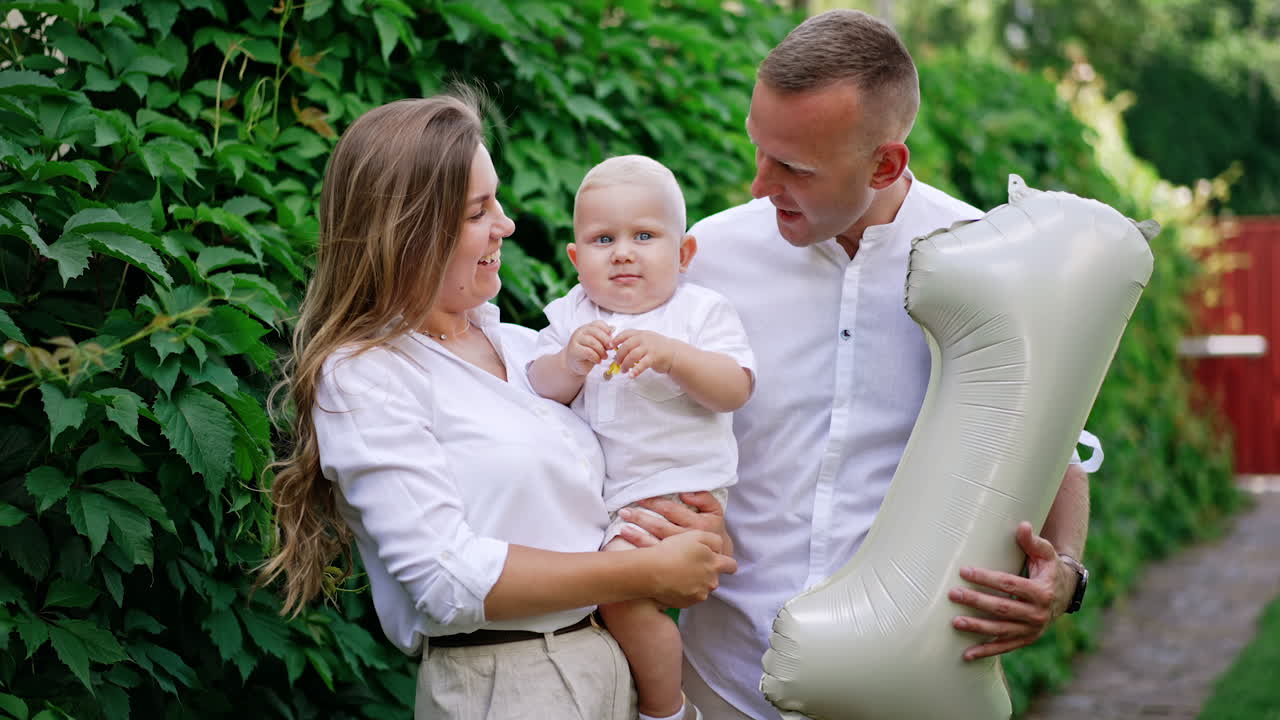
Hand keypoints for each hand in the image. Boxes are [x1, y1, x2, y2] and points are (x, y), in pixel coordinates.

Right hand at [561, 321, 612, 375]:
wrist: (576, 365)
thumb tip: (613, 328)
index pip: (598, 323)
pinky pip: (589, 352)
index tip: (611, 340)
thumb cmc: (588, 354)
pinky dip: (596, 358)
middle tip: (610, 348)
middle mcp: (580, 332)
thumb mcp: (599, 344)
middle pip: (596, 332)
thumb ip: (605, 337)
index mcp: (587, 328)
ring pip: (593, 342)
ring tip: (604, 357)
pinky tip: (598, 361)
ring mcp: (575, 340)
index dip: (607, 330)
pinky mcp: (574, 351)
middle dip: (606, 341)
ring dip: (602, 351)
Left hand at [612, 329, 680, 377]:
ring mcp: (649, 348)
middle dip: (619, 355)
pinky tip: (631, 376)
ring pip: (632, 355)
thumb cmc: (657, 347)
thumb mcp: (646, 339)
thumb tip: (617, 348)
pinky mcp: (654, 357)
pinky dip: (635, 371)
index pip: (625, 334)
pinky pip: (642, 364)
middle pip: (626, 346)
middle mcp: (644, 339)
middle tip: (617, 363)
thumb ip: (634, 341)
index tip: (610, 346)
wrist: (674, 353)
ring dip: (625, 364)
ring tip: (623, 370)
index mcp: (641, 333)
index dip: (616, 339)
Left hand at [618, 491, 733, 559]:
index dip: (654, 503)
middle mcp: (688, 540)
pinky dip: (640, 553)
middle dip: (641, 518)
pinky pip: (655, 560)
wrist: (720, 556)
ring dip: (637, 536)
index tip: (640, 498)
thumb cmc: (713, 529)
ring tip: (622, 528)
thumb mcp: (715, 511)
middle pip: (660, 527)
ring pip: (655, 544)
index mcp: (698, 525)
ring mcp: (681, 555)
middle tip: (624, 511)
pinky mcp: (675, 566)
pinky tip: (627, 548)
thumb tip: (684, 493)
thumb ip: (704, 498)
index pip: (671, 510)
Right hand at [641, 530, 736, 607]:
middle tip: (689, 563)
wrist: (651, 571)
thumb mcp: (696, 535)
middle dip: (706, 572)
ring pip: (702, 588)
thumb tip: (720, 549)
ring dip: (694, 582)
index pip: (731, 566)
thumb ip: (715, 540)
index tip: (718, 561)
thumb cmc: (673, 551)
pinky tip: (672, 582)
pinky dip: (683, 591)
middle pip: (714, 578)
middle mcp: (711, 583)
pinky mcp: (686, 604)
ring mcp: (699, 595)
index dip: (726, 563)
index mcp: (715, 565)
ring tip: (677, 572)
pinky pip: (689, 597)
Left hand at [948, 521, 1075, 660]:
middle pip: (1002, 607)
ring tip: (955, 622)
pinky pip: (1004, 646)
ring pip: (1001, 629)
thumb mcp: (1045, 554)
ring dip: (977, 627)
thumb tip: (1022, 525)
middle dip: (976, 601)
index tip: (964, 571)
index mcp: (1042, 591)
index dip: (986, 578)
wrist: (1066, 594)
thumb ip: (1032, 541)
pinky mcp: (1026, 639)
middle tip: (953, 594)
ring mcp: (1032, 629)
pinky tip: (967, 654)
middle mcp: (1038, 613)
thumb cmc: (1049, 569)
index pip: (1009, 584)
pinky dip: (986, 651)